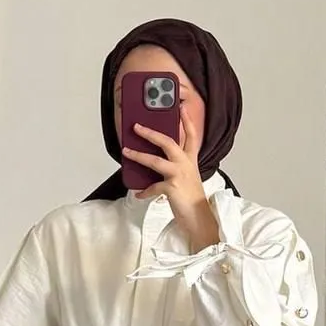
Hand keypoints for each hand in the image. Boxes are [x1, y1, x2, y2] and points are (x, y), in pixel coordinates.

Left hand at [122, 105, 220, 250]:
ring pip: (155, 161)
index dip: (186, 121)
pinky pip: (153, 187)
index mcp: (190, 160)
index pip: (190, 136)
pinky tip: (138, 194)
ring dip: (138, 155)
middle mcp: (185, 164)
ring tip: (126, 152)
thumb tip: (155, 162)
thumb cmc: (191, 199)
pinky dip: (144, 191)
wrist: (199, 218)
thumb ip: (175, 168)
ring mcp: (179, 175)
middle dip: (151, 133)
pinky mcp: (172, 188)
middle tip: (137, 126)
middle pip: (167, 142)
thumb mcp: (187, 179)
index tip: (181, 108)